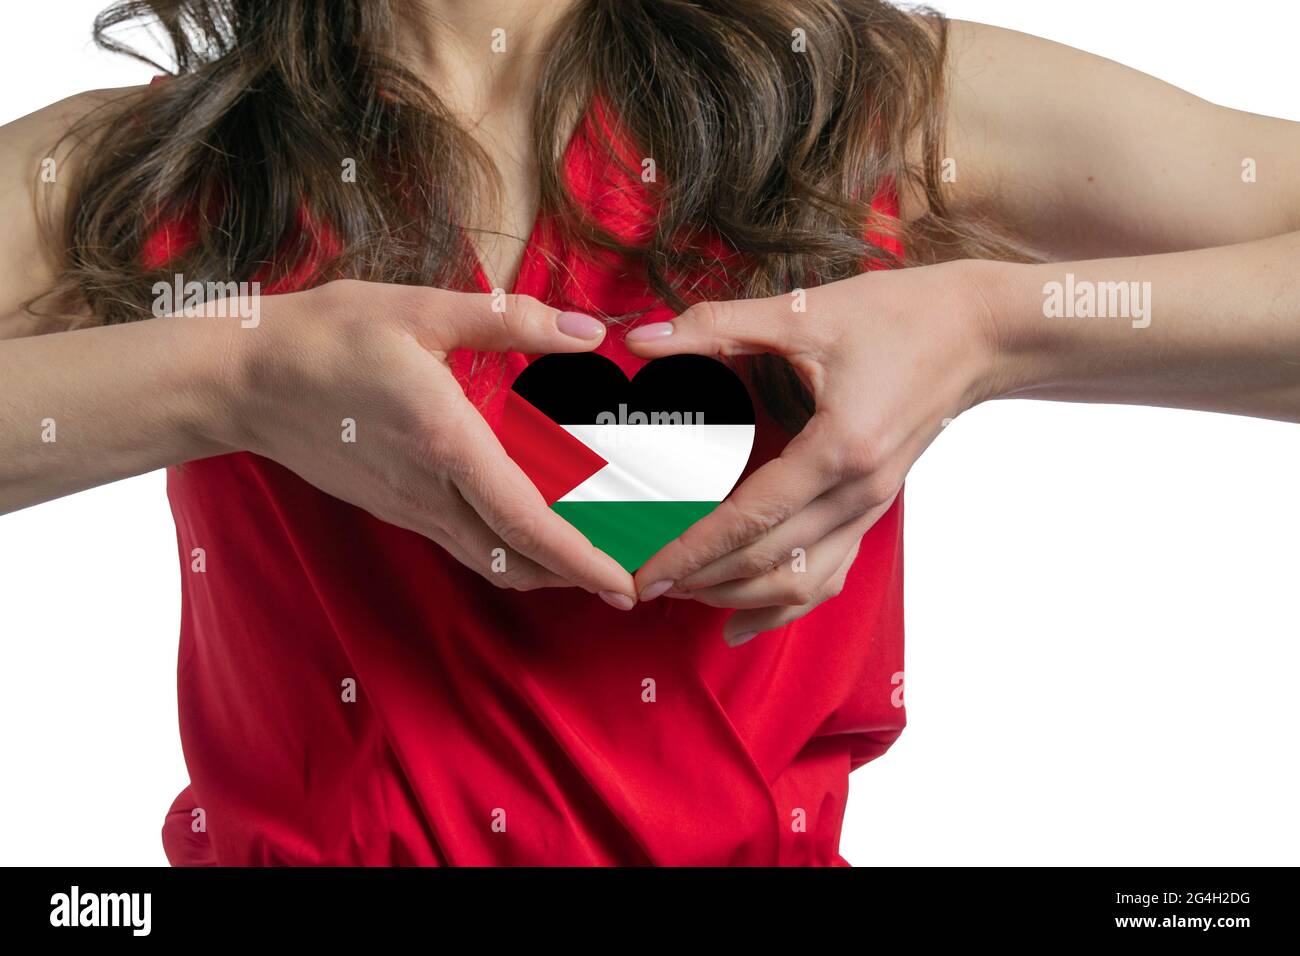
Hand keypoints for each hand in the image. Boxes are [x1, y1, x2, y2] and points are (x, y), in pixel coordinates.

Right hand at [219, 279, 636, 605]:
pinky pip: (465, 545)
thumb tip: (588, 334)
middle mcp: (430, 491)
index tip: (626, 585)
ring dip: (546, 571)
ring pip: (490, 561)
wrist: (241, 379)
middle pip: (517, 560)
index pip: (527, 522)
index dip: (582, 560)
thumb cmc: (327, 336)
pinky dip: (510, 552)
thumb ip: (510, 321)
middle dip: (578, 579)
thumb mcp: (419, 310)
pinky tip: (535, 530)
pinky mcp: (395, 508)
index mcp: (446, 443)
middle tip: (632, 579)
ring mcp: (409, 508)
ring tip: (595, 562)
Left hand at [625, 260, 1006, 641]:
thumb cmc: (899, 316)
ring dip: (739, 595)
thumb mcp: (804, 313)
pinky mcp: (874, 509)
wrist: (980, 332)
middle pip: (770, 560)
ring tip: (685, 593)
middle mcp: (859, 493)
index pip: (750, 518)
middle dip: (702, 579)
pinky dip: (784, 604)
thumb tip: (644, 337)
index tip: (646, 570)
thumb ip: (718, 325)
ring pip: (801, 581)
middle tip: (644, 583)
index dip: (692, 549)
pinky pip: (828, 574)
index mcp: (840, 449)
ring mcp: (872, 508)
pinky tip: (741, 622)